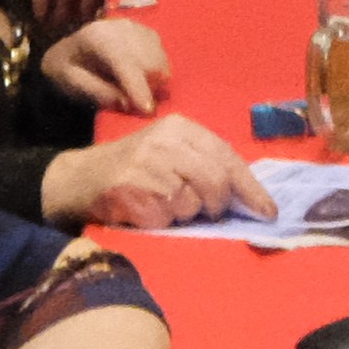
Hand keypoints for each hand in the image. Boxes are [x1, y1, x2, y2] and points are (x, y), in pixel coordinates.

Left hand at [40, 15, 170, 115]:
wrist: (68, 50)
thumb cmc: (66, 69)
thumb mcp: (70, 82)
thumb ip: (97, 92)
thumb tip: (128, 104)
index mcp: (97, 37)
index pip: (125, 62)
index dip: (138, 87)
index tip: (148, 111)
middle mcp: (122, 27)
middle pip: (151, 62)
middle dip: (147, 88)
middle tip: (129, 101)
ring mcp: (139, 28)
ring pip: (161, 62)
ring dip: (152, 82)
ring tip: (129, 88)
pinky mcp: (150, 33)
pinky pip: (164, 59)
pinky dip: (156, 74)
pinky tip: (137, 76)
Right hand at [42, 117, 268, 229]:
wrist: (81, 176)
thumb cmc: (136, 166)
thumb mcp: (171, 151)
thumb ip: (206, 164)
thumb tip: (248, 198)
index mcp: (181, 128)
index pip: (228, 157)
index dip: (251, 188)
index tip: (268, 211)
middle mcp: (166, 142)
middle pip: (216, 183)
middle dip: (217, 205)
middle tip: (207, 211)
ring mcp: (149, 165)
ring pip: (193, 204)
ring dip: (184, 214)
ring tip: (163, 202)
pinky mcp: (133, 190)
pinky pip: (167, 217)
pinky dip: (162, 221)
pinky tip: (146, 209)